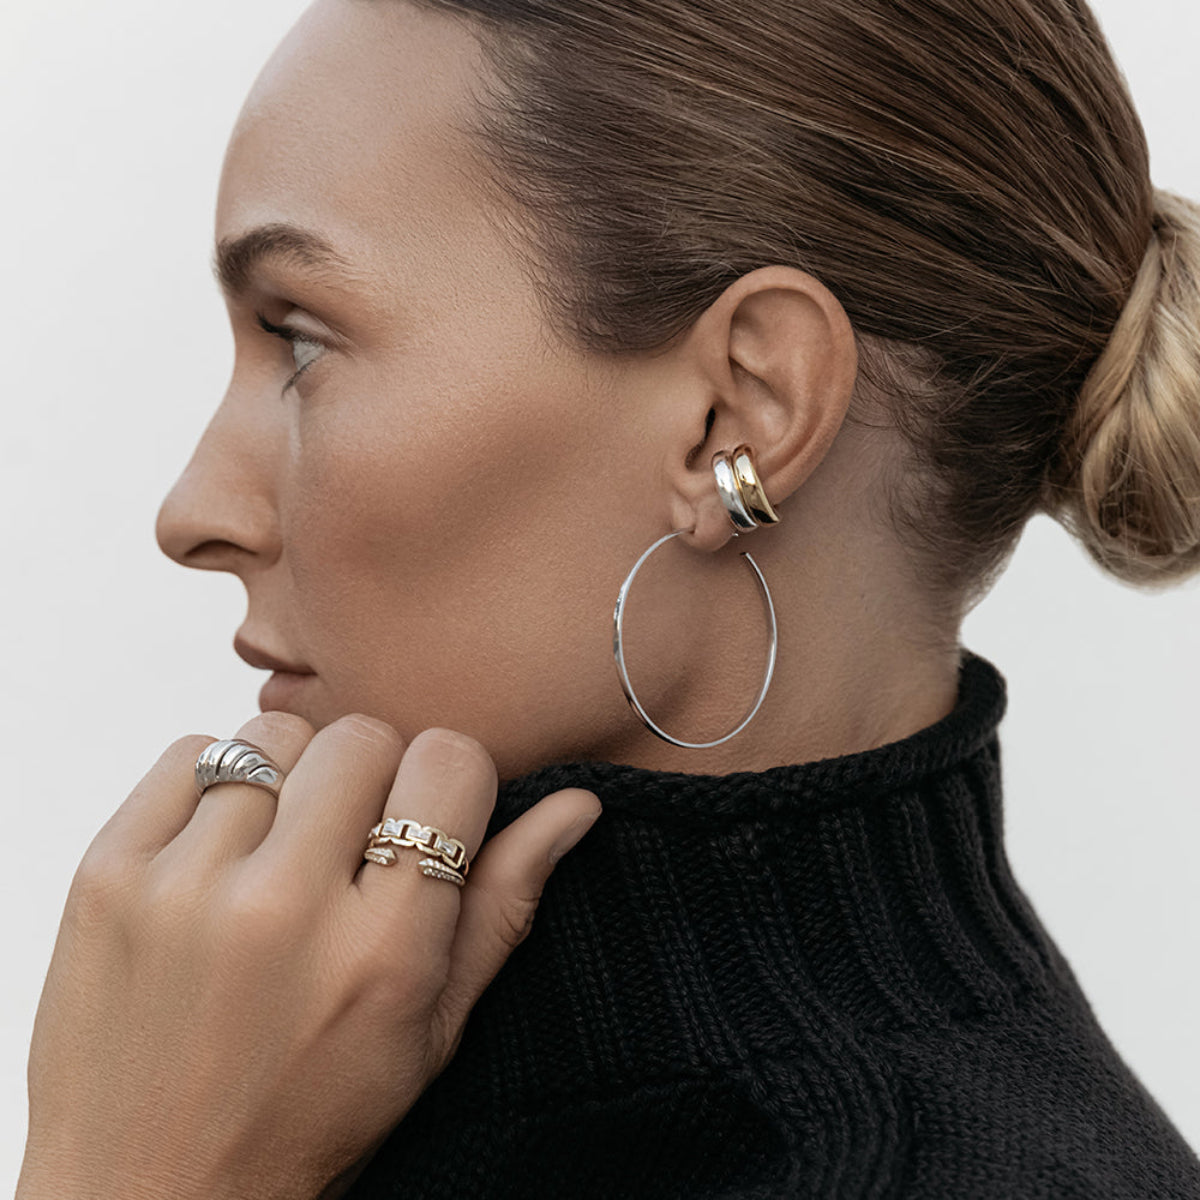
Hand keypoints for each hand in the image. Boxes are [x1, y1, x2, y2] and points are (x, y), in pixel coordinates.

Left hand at [16, 714, 601, 1199]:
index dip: (449, 781)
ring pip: (275, 737)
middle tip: (351, 842)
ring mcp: (184, 887)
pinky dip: (212, 785)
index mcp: (382, 953)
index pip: (449, 764)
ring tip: (279, 854)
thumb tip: (574, 806)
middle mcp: (283, 910)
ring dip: (291, 782)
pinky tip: (219, 852)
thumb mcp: (433, 1031)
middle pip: (362, 736)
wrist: (145, 1193)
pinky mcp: (107, 874)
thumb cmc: (303, 1119)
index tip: (428, 817)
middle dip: (373, 775)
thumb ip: (503, 906)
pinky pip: (186, 752)